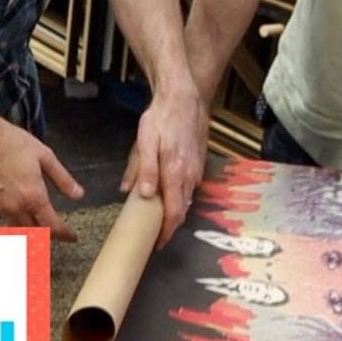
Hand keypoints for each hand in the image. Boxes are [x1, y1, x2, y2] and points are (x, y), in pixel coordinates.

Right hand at [0, 115, 83, 240]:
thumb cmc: (13, 143)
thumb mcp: (45, 156)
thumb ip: (63, 179)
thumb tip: (78, 195)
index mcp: (33, 196)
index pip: (51, 225)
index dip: (64, 234)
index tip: (72, 237)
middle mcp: (15, 207)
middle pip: (35, 233)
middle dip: (49, 236)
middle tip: (60, 233)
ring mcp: (0, 208)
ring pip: (19, 229)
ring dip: (33, 231)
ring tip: (43, 227)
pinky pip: (7, 220)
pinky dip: (18, 222)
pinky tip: (24, 213)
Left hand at [120, 87, 208, 247]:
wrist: (184, 97)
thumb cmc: (162, 118)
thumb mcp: (145, 141)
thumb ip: (144, 169)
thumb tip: (141, 195)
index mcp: (175, 173)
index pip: (174, 214)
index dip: (166, 233)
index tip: (157, 244)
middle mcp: (190, 175)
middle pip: (181, 210)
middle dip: (169, 224)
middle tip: (154, 232)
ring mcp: (197, 169)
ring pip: (186, 198)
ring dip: (175, 208)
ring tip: (159, 212)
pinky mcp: (200, 162)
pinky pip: (190, 185)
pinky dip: (180, 193)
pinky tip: (169, 188)